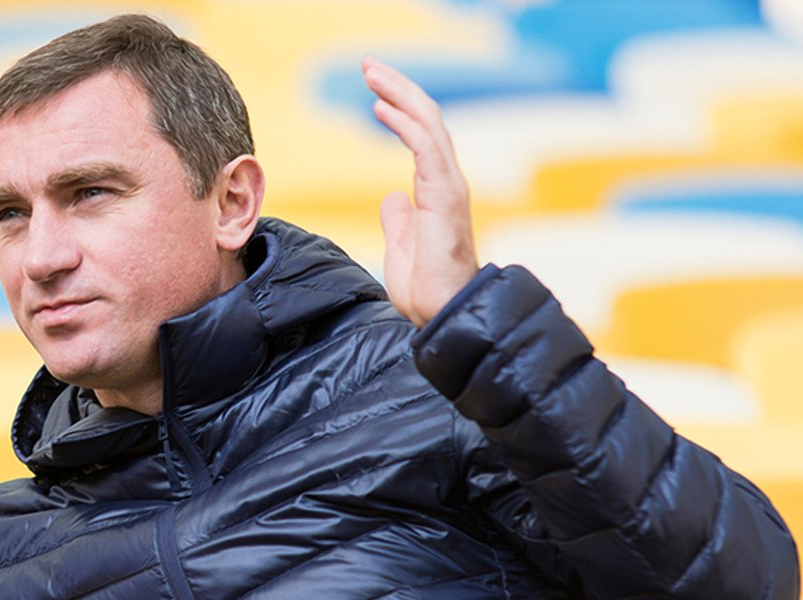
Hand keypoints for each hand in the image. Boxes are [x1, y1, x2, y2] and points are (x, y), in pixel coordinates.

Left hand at [362, 56, 479, 326]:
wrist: (442, 314)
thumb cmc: (426, 288)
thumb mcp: (403, 245)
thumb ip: (399, 219)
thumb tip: (393, 198)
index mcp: (436, 190)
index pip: (422, 135)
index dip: (401, 107)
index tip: (375, 90)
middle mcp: (447, 181)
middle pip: (427, 119)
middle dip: (399, 88)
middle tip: (370, 66)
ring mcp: (448, 187)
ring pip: (429, 123)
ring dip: (400, 93)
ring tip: (372, 73)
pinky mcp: (444, 197)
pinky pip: (426, 148)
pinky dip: (404, 122)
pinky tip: (381, 106)